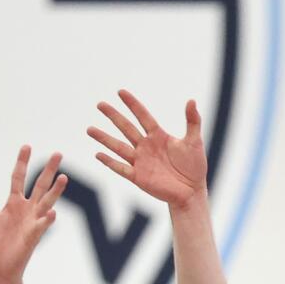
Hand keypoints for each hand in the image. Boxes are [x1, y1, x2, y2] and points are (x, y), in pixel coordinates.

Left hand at [0, 146, 66, 283]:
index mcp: (14, 203)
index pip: (19, 178)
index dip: (22, 162)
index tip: (27, 146)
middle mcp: (27, 210)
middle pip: (40, 185)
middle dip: (49, 170)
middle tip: (58, 153)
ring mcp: (32, 222)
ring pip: (47, 202)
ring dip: (56, 191)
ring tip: (64, 177)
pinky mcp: (33, 237)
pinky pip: (41, 227)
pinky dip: (46, 220)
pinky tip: (52, 213)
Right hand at [88, 90, 206, 208]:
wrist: (191, 191)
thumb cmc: (194, 167)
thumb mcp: (194, 141)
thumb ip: (192, 121)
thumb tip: (191, 100)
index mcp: (158, 136)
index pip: (142, 116)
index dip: (132, 104)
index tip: (120, 92)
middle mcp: (146, 146)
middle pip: (126, 128)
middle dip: (113, 116)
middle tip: (99, 104)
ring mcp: (140, 161)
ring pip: (118, 147)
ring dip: (104, 138)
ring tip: (90, 129)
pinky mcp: (138, 177)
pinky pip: (121, 168)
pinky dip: (110, 162)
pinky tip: (98, 154)